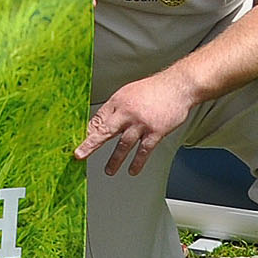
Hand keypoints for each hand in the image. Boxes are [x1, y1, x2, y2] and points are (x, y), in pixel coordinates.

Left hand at [74, 72, 197, 175]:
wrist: (177, 86)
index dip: (88, 132)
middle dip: (91, 144)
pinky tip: (133, 170)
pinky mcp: (156, 131)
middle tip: (80, 155)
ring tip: (109, 171)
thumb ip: (116, 108)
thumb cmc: (153, 89)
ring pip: (123, 145)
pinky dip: (138, 162)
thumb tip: (103, 122)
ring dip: (115, 160)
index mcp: (118, 101)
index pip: (98, 119)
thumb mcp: (127, 93)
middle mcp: (127, 112)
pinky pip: (144, 150)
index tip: (80, 142)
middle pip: (105, 131)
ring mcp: (141, 123)